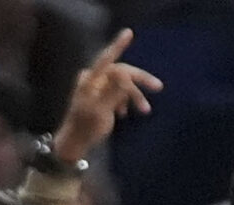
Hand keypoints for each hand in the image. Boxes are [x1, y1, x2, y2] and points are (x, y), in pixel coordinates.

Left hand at [50, 29, 158, 164]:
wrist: (75, 143)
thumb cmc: (86, 128)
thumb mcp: (101, 111)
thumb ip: (113, 92)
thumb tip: (124, 75)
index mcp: (91, 80)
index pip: (107, 59)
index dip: (118, 45)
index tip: (129, 33)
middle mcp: (93, 79)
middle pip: (120, 72)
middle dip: (138, 81)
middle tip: (158, 87)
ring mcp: (96, 88)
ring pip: (121, 84)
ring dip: (134, 95)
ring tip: (145, 111)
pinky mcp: (99, 97)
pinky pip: (117, 93)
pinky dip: (125, 101)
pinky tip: (125, 114)